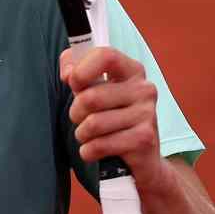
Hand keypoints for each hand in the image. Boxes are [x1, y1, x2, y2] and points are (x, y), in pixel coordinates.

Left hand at [59, 46, 175, 195]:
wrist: (143, 158)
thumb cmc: (113, 119)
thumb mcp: (97, 91)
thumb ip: (78, 73)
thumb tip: (67, 71)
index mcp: (132, 70)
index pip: (105, 55)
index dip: (81, 70)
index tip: (73, 83)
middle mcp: (144, 89)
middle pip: (90, 96)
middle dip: (75, 113)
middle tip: (80, 119)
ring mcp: (147, 114)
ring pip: (93, 123)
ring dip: (82, 134)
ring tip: (88, 136)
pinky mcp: (144, 139)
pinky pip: (100, 145)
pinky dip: (88, 151)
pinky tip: (94, 151)